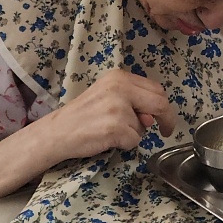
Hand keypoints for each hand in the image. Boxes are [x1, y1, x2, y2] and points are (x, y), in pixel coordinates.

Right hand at [25, 69, 176, 166]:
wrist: (57, 132)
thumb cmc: (83, 116)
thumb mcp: (109, 98)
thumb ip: (133, 102)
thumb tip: (153, 118)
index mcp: (119, 77)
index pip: (156, 88)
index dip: (164, 105)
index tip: (165, 117)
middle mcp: (120, 87)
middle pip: (160, 103)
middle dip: (166, 119)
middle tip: (165, 131)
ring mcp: (118, 108)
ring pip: (144, 126)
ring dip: (134, 134)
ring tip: (111, 131)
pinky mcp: (115, 127)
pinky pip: (134, 141)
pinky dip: (125, 145)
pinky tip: (108, 140)